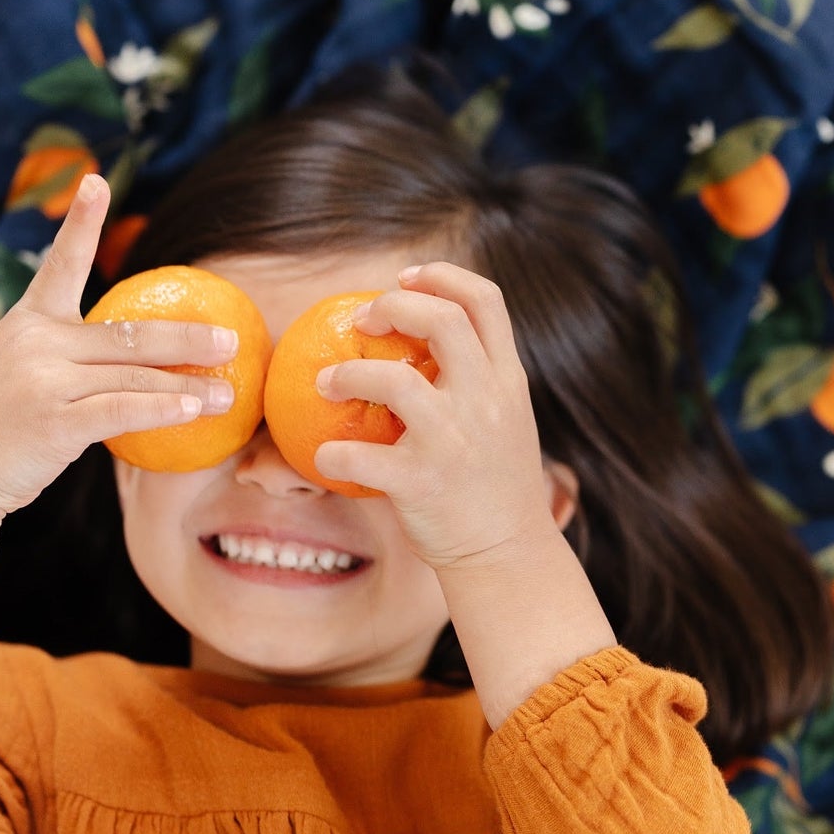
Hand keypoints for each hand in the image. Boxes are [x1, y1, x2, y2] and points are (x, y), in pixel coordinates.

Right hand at [0, 174, 237, 518]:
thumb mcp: (17, 372)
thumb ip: (65, 358)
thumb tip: (137, 364)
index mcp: (29, 321)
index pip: (60, 263)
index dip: (80, 221)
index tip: (96, 180)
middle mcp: (38, 342)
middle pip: (130, 333)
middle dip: (187, 337)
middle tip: (231, 339)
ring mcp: (45, 380)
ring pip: (135, 375)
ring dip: (189, 385)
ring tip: (228, 392)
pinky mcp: (54, 421)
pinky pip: (122, 412)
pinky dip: (163, 410)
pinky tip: (193, 412)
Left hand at [312, 262, 560, 574]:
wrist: (508, 557)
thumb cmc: (496, 489)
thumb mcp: (505, 422)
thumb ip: (477, 383)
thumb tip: (420, 347)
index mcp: (508, 380)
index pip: (485, 300)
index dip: (441, 276)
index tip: (405, 277)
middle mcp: (486, 400)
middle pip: (441, 319)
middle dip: (392, 306)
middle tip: (362, 322)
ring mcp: (454, 440)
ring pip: (392, 379)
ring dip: (348, 374)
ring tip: (327, 383)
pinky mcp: (421, 482)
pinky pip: (357, 455)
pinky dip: (332, 454)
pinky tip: (325, 458)